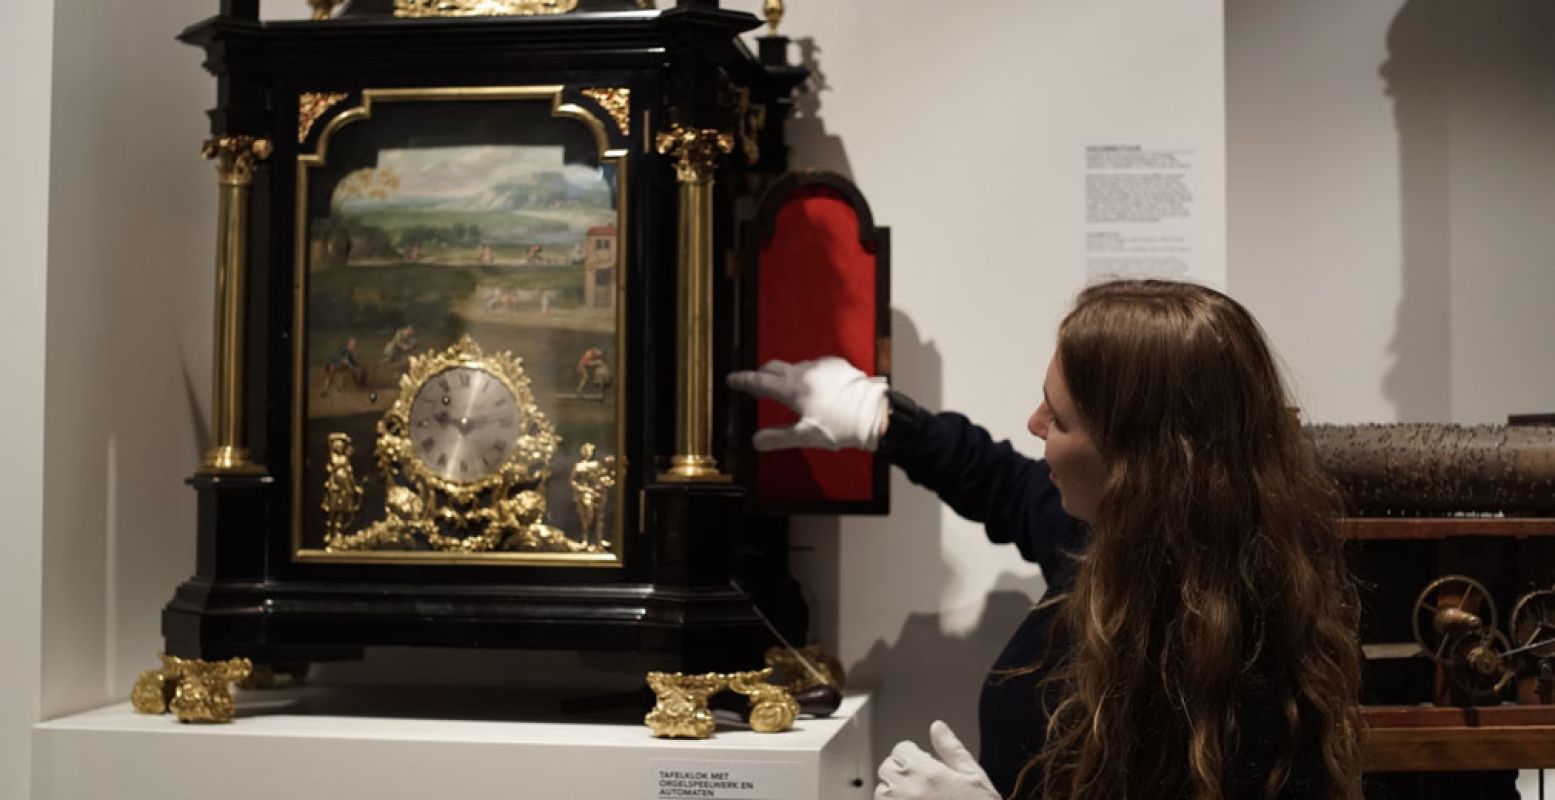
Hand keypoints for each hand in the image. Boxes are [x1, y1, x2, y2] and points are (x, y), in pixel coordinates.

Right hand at [726, 357, 887, 451]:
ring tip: (789, 392)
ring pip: (796, 367)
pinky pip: (816, 367)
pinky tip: (816, 389)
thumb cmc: (842, 426)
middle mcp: (805, 372)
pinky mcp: (837, 365)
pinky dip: (809, 376)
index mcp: (794, 389)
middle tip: (755, 384)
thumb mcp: (806, 436)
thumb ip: (778, 437)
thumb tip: (756, 440)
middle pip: (774, 368)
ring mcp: (822, 366)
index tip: (732, 379)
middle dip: (762, 375)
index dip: (743, 380)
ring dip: (787, 377)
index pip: (760, 381)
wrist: (875, 413)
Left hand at [875, 721, 999, 799]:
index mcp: (926, 773)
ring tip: (920, 799)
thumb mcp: (974, 777)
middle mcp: (907, 790)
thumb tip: (938, 727)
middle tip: (923, 783)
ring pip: (882, 791)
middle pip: (888, 768)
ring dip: (895, 792)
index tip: (924, 763)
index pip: (901, 749)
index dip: (914, 754)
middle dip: (903, 770)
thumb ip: (952, 750)